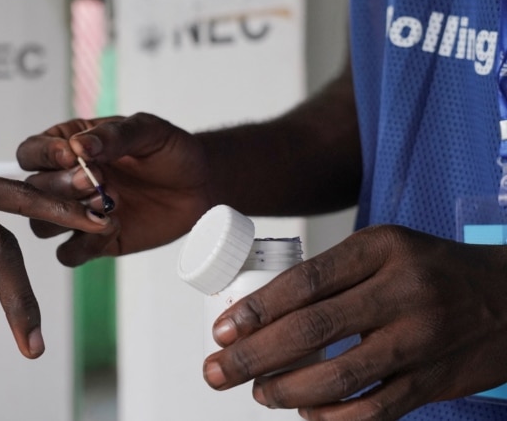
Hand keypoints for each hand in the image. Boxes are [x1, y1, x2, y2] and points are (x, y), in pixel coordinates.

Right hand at [16, 112, 214, 265]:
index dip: (43, 155)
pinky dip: (86, 244)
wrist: (200, 185)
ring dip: (67, 217)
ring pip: (42, 224)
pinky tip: (116, 227)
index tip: (70, 155)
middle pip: (34, 190)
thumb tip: (78, 145)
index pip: (31, 152)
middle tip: (97, 180)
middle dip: (62, 186)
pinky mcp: (94, 243)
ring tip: (107, 204)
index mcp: (68, 146)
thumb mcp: (147, 131)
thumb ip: (114, 135)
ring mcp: (77, 214)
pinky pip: (69, 254)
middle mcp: (65, 181)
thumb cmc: (170, 151)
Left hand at [203, 225, 506, 419]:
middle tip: (217, 371)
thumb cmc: (432, 270)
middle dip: (253, 357)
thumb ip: (332, 276)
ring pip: (340, 376)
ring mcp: (422, 339)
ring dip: (286, 391)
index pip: (306, 281)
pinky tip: (308, 415)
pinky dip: (334, 418)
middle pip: (312, 329)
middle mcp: (402, 291)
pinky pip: (376, 409)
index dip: (257, 310)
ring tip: (260, 393)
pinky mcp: (435, 380)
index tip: (222, 331)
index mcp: (381, 249)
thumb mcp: (385, 250)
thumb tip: (261, 315)